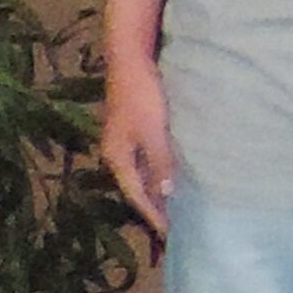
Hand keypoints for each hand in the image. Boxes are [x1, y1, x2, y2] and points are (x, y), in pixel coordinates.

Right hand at [100, 61, 174, 230]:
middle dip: (154, 206)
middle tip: (175, 224)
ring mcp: (124, 139)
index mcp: (117, 157)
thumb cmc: (143, 96)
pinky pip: (147, 158)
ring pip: (142, 172)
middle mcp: (117, 152)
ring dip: (157, 188)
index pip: (136, 195)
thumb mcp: (153, 132)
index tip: (171, 233)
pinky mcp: (134, 126)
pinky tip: (173, 171)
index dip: (153, 214)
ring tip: (176, 204)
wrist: (130, 58)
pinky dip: (159, 170)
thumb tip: (166, 195)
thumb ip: (160, 163)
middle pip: (137, 186)